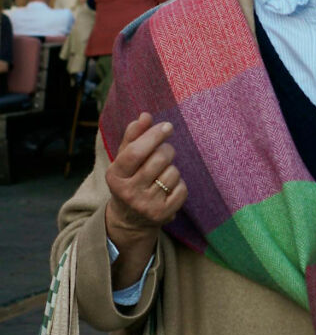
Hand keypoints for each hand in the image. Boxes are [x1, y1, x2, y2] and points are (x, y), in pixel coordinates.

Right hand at [105, 113, 187, 287]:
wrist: (129, 219)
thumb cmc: (129, 180)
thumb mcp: (124, 160)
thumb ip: (133, 136)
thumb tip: (145, 115)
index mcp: (115, 175)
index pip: (135, 151)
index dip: (153, 136)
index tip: (167, 126)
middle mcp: (128, 193)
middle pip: (158, 160)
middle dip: (166, 150)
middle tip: (165, 151)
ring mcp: (146, 206)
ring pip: (172, 174)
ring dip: (172, 168)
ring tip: (163, 173)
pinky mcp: (163, 215)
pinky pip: (182, 189)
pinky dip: (179, 184)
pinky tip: (169, 187)